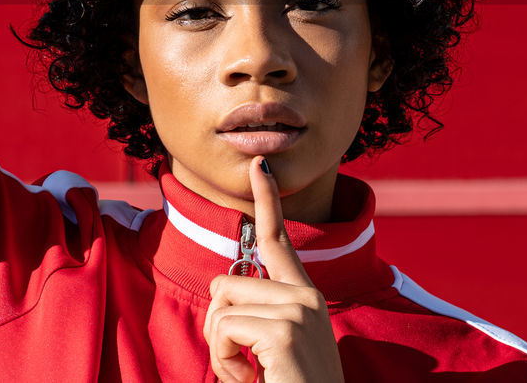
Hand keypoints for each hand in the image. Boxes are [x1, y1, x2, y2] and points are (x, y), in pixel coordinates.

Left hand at [203, 157, 344, 382]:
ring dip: (222, 351)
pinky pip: (224, 331)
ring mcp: (299, 311)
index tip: (259, 165)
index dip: (267, 201)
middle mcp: (307, 297)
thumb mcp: (272, 352)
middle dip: (219, 329)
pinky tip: (256, 382)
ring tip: (254, 378)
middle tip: (247, 368)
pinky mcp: (283, 330)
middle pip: (225, 282)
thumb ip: (256, 318)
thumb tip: (224, 294)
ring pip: (220, 307)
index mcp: (305, 300)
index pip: (279, 242)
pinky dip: (226, 364)